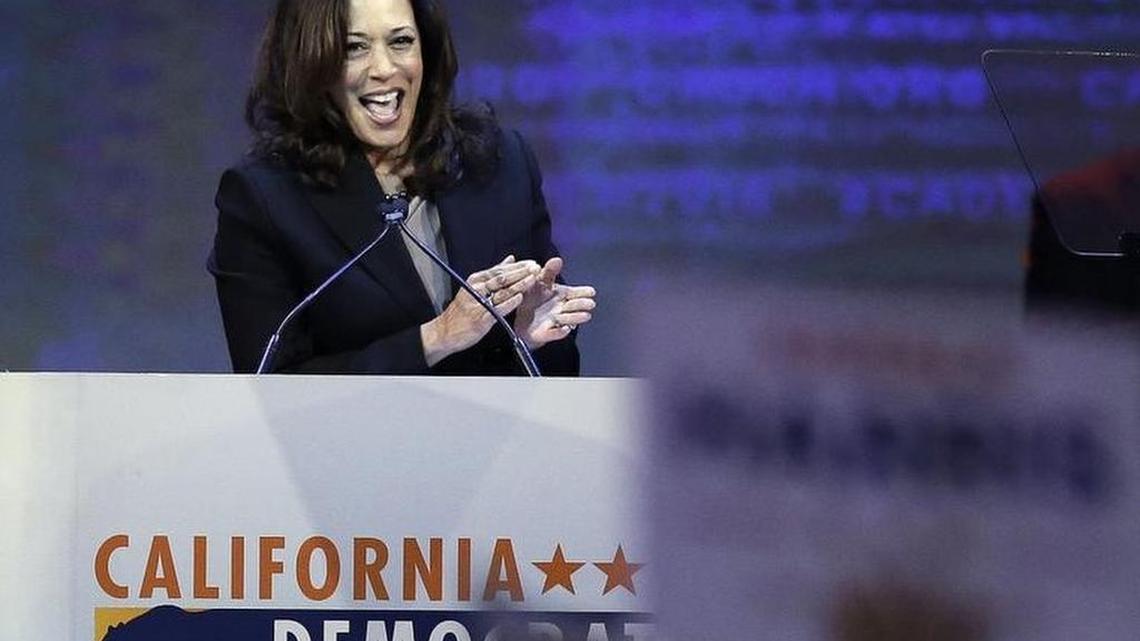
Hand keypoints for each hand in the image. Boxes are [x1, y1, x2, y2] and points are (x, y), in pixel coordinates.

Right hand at [420, 256, 539, 366]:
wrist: (445, 332)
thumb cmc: (463, 310)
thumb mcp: (476, 287)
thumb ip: (494, 273)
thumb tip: (511, 258)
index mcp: (476, 279)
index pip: (500, 269)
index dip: (518, 265)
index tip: (532, 262)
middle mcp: (476, 288)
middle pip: (502, 277)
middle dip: (521, 272)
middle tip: (536, 268)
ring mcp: (478, 302)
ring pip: (502, 290)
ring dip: (519, 284)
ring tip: (533, 279)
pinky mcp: (481, 317)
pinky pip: (498, 308)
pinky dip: (510, 302)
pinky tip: (520, 298)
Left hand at [515, 257, 596, 349]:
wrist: (521, 319)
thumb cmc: (533, 298)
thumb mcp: (539, 282)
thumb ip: (549, 272)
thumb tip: (557, 259)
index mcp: (562, 295)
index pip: (575, 293)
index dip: (583, 292)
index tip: (591, 292)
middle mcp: (562, 308)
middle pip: (575, 306)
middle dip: (581, 305)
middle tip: (590, 303)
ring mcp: (557, 321)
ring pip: (569, 320)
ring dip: (575, 317)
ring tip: (585, 315)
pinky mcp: (549, 333)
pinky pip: (556, 333)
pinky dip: (560, 332)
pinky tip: (564, 329)